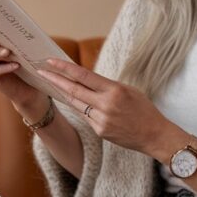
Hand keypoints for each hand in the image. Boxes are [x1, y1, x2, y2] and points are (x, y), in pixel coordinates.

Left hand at [39, 58, 171, 155]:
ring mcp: (101, 120)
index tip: (50, 62)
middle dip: (55, 80)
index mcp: (114, 90)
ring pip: (77, 104)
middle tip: (41, 71)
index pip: (83, 76)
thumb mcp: (128, 90)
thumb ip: (106, 86)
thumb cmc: (144, 109)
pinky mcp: (99, 131)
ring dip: (64, 94)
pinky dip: (82, 109)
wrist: (155, 135)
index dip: (64, 68)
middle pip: (73, 90)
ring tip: (53, 84)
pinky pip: (86, 117)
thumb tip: (85, 80)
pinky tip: (81, 104)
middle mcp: (105, 105)